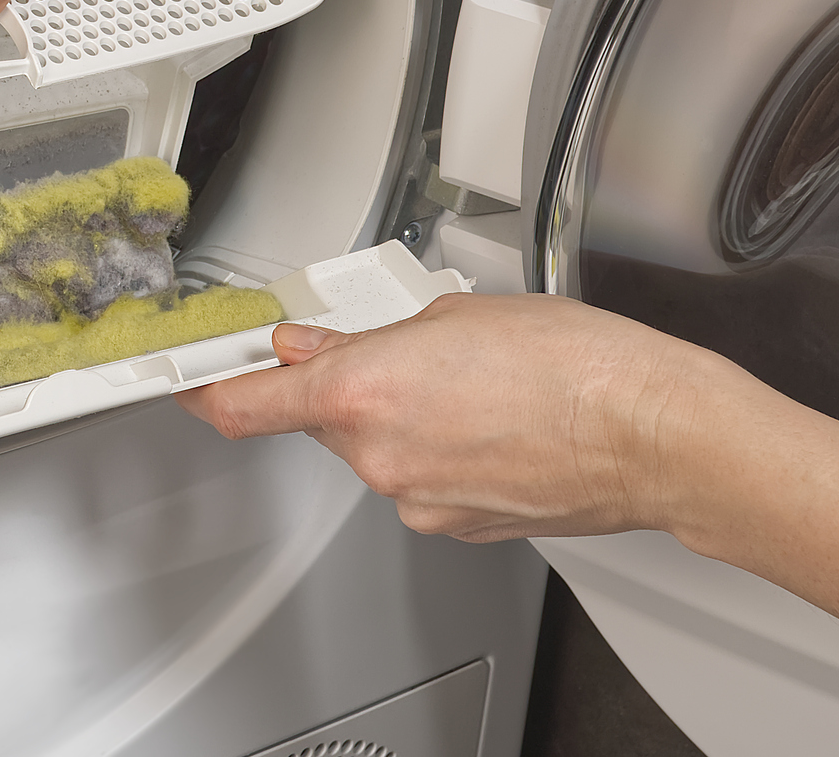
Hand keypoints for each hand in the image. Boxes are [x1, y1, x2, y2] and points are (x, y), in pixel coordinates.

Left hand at [176, 292, 736, 542]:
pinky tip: (492, 421)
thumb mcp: (452, 315)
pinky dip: (440, 448)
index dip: (203, 391)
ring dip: (402, 416)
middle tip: (402, 350)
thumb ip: (364, 339)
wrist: (652, 431)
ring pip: (377, 448)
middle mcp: (377, 457)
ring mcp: (416, 499)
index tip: (186, 379)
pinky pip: (421, 476)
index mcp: (362, 393)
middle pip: (320, 419)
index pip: (243, 406)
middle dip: (346, 384)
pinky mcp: (455, 524)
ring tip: (476, 384)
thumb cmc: (576, 364)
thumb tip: (313, 346)